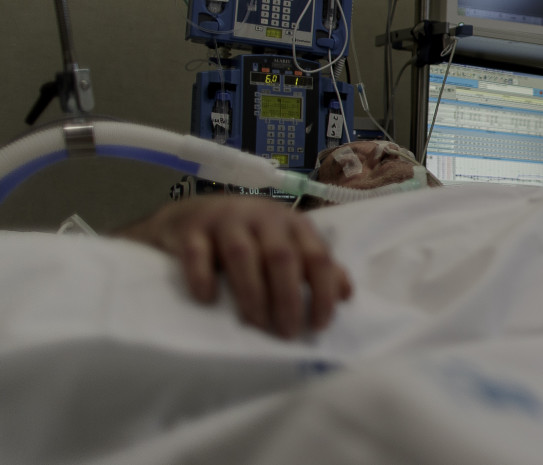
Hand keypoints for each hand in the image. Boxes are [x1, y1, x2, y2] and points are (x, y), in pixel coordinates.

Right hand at [117, 196, 352, 337]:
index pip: (318, 256)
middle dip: (288, 299)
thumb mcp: (285, 245)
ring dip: (252, 294)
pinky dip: (203, 278)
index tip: (320, 325)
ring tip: (256, 325)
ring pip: (243, 256)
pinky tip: (208, 301)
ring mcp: (226, 219)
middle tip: (287, 333)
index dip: (323, 292)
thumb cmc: (247, 237)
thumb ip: (314, 267)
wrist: (191, 215)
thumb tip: (346, 295)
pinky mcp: (191, 229)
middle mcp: (263, 217)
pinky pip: (197, 253)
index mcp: (293, 223)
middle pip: (282, 258)